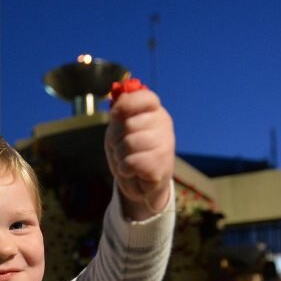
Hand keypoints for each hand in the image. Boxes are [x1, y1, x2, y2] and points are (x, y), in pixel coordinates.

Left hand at [105, 87, 174, 219]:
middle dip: (116, 138)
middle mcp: (164, 125)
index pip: (145, 98)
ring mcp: (166, 145)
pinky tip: (132, 171)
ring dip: (120, 155)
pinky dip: (124, 169)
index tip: (115, 114)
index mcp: (155, 111)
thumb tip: (120, 99)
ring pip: (129, 144)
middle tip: (122, 147)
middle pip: (129, 124)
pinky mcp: (161, 166)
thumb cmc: (129, 151)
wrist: (140, 183)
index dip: (126, 104)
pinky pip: (131, 162)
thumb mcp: (120, 127)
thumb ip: (120, 111)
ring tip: (127, 159)